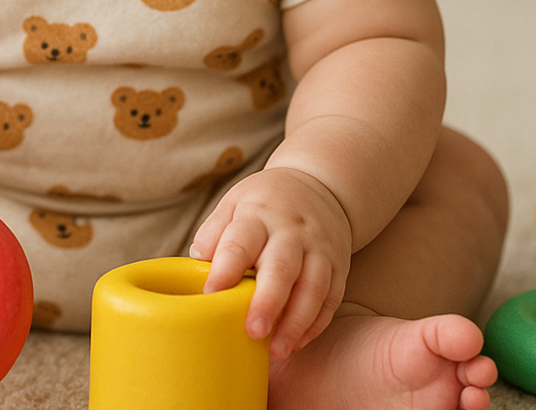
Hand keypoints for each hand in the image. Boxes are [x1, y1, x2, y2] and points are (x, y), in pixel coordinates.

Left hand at [190, 167, 351, 357]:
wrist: (319, 185)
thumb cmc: (265, 204)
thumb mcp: (234, 203)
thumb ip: (214, 231)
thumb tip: (197, 261)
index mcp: (258, 215)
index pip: (241, 241)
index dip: (226, 268)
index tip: (211, 294)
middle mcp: (291, 231)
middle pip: (281, 268)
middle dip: (268, 302)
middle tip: (252, 331)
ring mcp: (319, 248)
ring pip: (313, 287)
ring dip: (296, 321)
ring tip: (277, 350)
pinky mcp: (338, 265)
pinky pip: (331, 297)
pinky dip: (316, 323)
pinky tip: (298, 342)